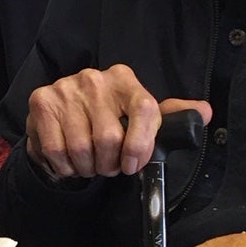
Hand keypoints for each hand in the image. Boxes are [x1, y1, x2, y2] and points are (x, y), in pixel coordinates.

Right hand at [24, 64, 212, 179]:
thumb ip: (172, 115)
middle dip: (109, 164)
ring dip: (87, 168)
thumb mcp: (142, 115)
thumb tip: (204, 112)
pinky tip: (70, 161)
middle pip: (109, 138)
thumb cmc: (108, 117)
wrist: (63, 113)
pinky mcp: (41, 102)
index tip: (133, 165)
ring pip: (82, 149)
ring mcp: (66, 89)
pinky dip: (66, 166)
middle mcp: (95, 79)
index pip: (145, 110)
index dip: (141, 145)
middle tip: (107, 165)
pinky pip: (57, 150)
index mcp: (125, 79)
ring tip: (89, 163)